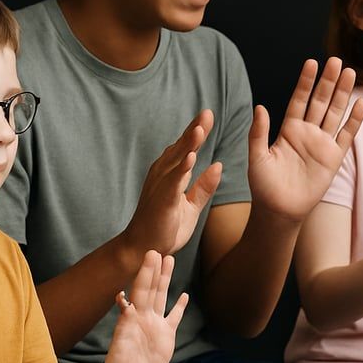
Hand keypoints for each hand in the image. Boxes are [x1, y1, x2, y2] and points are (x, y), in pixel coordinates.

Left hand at [101, 251, 188, 362]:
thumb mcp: (119, 345)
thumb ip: (124, 323)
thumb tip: (124, 301)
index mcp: (133, 318)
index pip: (140, 290)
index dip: (144, 274)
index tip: (149, 256)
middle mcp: (144, 318)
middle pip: (151, 289)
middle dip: (154, 270)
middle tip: (158, 250)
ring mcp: (156, 326)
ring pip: (162, 297)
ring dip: (165, 280)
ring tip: (169, 261)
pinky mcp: (166, 337)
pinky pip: (174, 318)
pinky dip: (180, 307)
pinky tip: (185, 295)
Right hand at [122, 110, 222, 259]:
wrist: (144, 249)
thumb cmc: (164, 227)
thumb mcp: (191, 206)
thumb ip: (203, 187)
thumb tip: (218, 165)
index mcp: (170, 174)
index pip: (185, 148)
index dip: (196, 131)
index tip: (208, 115)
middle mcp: (163, 175)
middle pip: (181, 148)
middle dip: (194, 129)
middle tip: (207, 112)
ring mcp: (161, 187)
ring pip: (176, 160)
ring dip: (188, 144)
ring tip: (201, 128)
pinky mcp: (162, 201)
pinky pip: (172, 182)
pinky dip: (181, 169)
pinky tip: (191, 157)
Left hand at [248, 58, 362, 222]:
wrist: (279, 211)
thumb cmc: (263, 185)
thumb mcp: (256, 157)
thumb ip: (259, 132)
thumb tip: (260, 107)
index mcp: (288, 130)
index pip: (299, 99)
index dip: (305, 82)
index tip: (311, 62)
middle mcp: (307, 133)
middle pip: (320, 101)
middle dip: (328, 81)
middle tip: (336, 61)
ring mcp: (322, 144)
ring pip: (335, 113)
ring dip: (342, 94)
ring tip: (350, 73)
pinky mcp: (333, 158)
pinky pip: (346, 136)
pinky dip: (354, 121)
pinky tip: (361, 104)